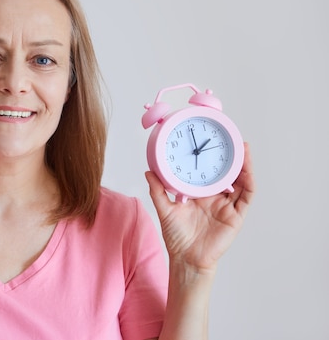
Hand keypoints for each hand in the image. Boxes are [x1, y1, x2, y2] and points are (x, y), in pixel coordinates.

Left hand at [145, 142, 254, 272]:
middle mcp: (216, 198)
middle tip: (233, 138)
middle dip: (233, 156)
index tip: (212, 140)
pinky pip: (246, 197)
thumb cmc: (177, 236)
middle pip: (229, 173)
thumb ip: (158, 190)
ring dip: (244, 165)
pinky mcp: (236, 216)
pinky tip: (247, 171)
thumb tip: (148, 171)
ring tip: (244, 148)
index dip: (214, 157)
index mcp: (201, 194)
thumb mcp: (165, 209)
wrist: (186, 258)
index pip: (211, 171)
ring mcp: (228, 206)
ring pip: (241, 182)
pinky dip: (248, 183)